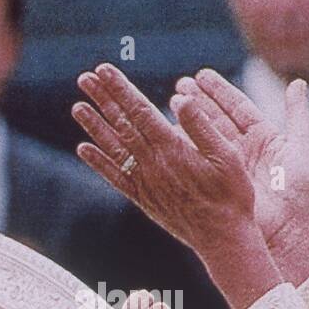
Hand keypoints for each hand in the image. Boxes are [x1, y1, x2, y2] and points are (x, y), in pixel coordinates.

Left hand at [73, 63, 282, 308]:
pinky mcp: (143, 199)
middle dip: (104, 99)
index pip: (140, 111)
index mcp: (173, 149)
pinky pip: (115, 178)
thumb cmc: (232, 195)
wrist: (222, 238)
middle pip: (123, 125)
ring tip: (77, 106)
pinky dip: (98, 163)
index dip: (120, 89)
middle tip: (85, 78)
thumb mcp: (227, 156)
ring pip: (114, 149)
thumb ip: (201, 126)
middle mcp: (153, 164)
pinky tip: (83, 149)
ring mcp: (145, 182)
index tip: (104, 70)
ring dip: (95, 126)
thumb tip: (179, 98)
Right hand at [171, 70, 308, 252]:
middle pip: (217, 119)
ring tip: (172, 100)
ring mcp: (228, 167)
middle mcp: (243, 150)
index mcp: (263, 137)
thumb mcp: (303, 145)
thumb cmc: (301, 189)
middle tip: (179, 84)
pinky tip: (170, 128)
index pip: (237, 108)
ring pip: (205, 136)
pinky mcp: (217, 183)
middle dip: (198, 101)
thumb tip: (297, 83)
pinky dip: (184, 145)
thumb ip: (297, 113)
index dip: (219, 92)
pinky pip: (199, 160)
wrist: (290, 228)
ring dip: (188, 119)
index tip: (201, 75)